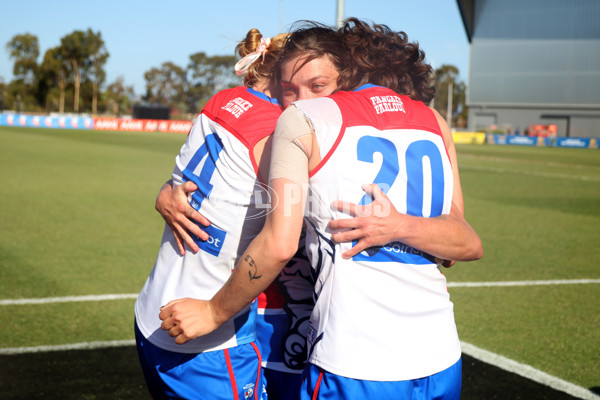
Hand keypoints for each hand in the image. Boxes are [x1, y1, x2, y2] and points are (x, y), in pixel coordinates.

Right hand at [156, 180, 210, 254]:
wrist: (161, 200)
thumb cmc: (174, 193)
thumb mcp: (180, 187)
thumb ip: (188, 186)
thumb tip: (195, 185)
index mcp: (182, 208)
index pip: (192, 214)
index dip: (200, 218)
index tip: (207, 223)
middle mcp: (178, 217)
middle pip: (189, 226)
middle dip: (197, 232)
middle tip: (205, 238)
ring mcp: (175, 223)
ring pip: (183, 234)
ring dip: (189, 242)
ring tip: (196, 249)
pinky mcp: (173, 227)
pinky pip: (176, 237)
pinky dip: (179, 245)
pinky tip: (182, 252)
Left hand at [159, 298, 220, 343]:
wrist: (214, 312)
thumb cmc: (201, 306)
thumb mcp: (185, 300)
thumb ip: (172, 303)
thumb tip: (162, 309)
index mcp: (175, 308)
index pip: (161, 316)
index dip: (166, 318)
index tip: (172, 319)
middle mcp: (177, 317)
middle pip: (164, 326)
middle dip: (170, 326)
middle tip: (178, 325)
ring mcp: (182, 326)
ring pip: (171, 334)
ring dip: (177, 333)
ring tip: (185, 329)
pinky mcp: (188, 334)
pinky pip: (177, 341)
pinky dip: (181, 339)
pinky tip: (187, 335)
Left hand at [329, 184, 455, 264]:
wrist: (399, 226)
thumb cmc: (390, 212)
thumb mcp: (383, 198)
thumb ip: (374, 189)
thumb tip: (365, 184)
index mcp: (364, 211)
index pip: (348, 207)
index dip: (338, 205)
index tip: (332, 204)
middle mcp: (362, 222)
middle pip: (343, 224)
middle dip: (333, 225)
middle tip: (328, 225)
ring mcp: (364, 233)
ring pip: (347, 236)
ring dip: (337, 237)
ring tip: (332, 237)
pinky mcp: (368, 242)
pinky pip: (357, 248)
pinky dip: (349, 252)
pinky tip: (343, 255)